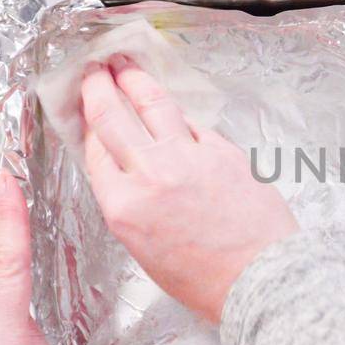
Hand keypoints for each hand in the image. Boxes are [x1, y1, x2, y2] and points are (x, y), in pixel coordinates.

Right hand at [80, 55, 297, 323]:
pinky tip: (174, 109)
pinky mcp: (223, 150)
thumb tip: (126, 172)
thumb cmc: (205, 280)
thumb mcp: (144, 249)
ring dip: (136, 80)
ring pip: (154, 105)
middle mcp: (151, 175)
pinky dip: (179, 114)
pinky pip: (192, 124)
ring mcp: (188, 157)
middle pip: (114, 117)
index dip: (87, 123)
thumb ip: (129, 205)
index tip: (84, 105)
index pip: (95, 150)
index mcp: (124, 207)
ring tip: (127, 65)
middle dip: (100, 86)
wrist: (260, 279)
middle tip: (95, 68)